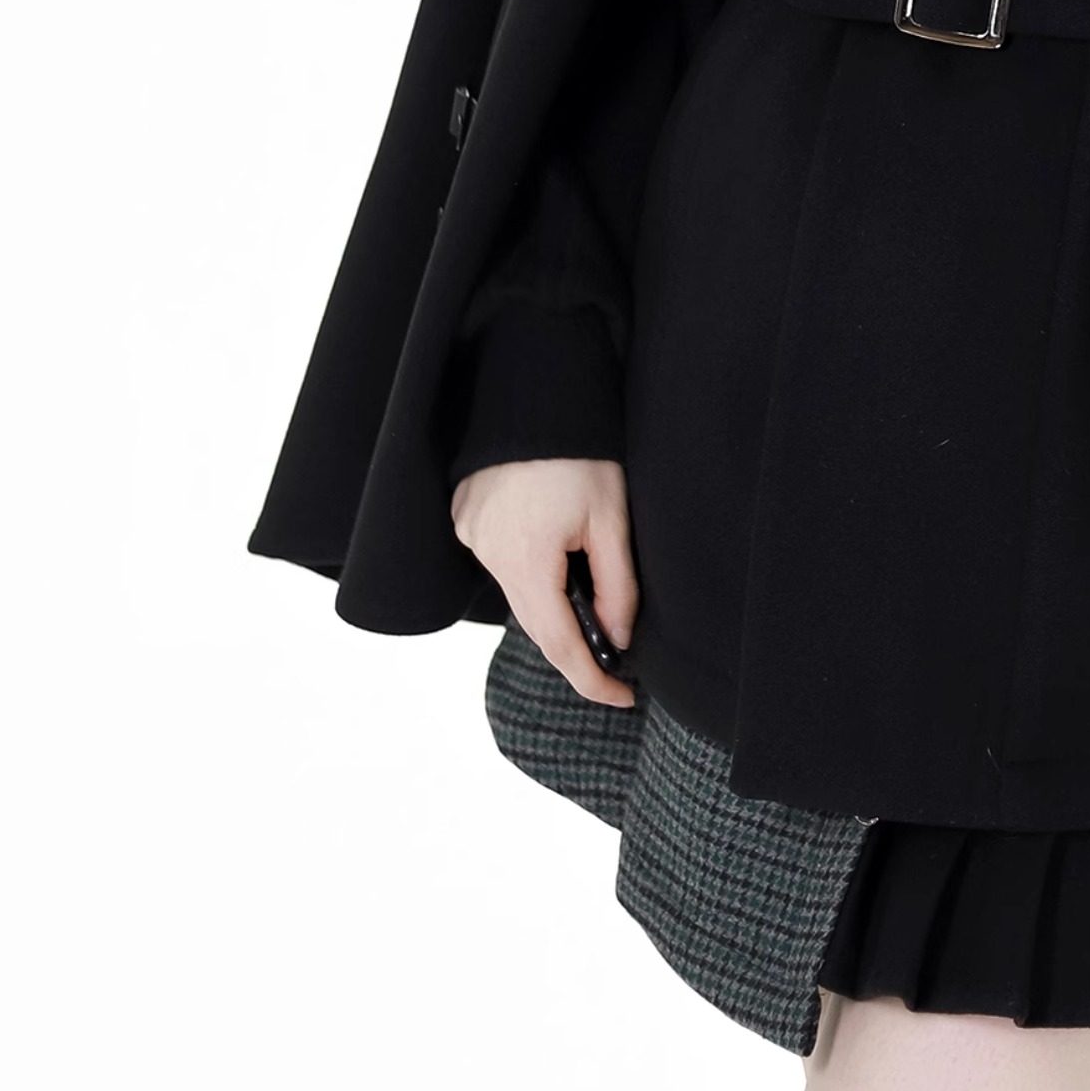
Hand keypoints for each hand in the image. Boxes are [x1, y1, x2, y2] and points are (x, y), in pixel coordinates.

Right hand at [451, 457, 638, 707]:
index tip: (622, 697)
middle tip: (616, 669)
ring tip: (595, 616)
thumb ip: (618, 586)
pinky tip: (559, 565)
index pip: (559, 643)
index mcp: (526, 559)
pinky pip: (503, 563)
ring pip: (519, 594)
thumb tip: (617, 639)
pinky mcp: (467, 519)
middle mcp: (489, 553)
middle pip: (536, 623)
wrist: (532, 394)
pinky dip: (532, 576)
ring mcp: (472, 535)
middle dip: (576, 650)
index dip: (591, 679)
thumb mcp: (613, 519)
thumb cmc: (580, 452)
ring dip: (554, 610)